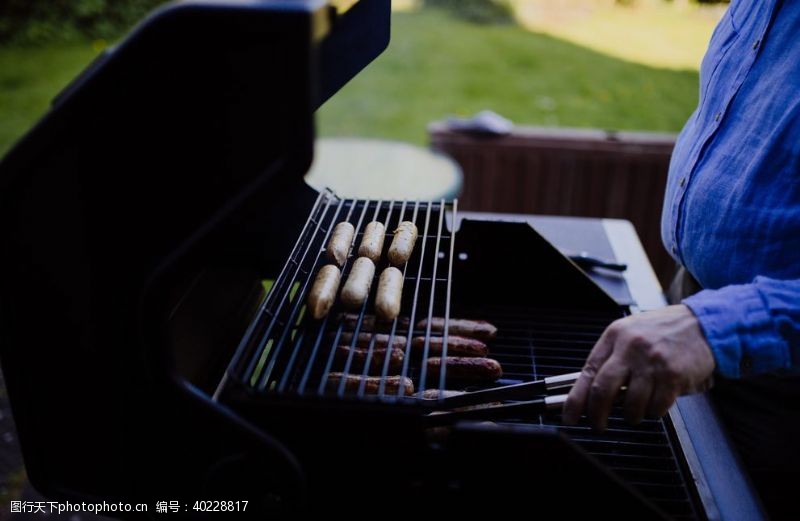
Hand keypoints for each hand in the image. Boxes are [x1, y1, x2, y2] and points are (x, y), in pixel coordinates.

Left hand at [562, 305, 714, 430]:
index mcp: (615, 336)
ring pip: (630, 405)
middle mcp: (631, 347)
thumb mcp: (630, 333)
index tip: (570, 416)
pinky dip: (653, 412)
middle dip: (596, 415)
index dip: (575, 400)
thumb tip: (589, 392)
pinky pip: (656, 408)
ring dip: (631, 415)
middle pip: (602, 391)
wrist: (703, 324)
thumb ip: (611, 358)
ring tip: (636, 410)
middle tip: (598, 426)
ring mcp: (652, 362)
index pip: (587, 372)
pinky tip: (657, 402)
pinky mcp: (673, 376)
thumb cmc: (664, 331)